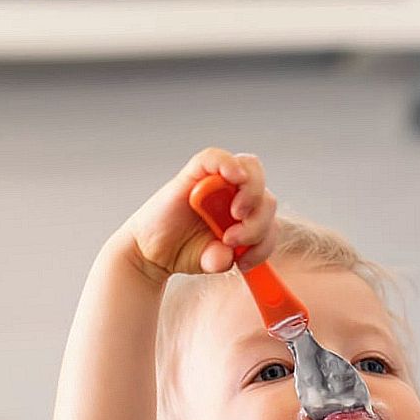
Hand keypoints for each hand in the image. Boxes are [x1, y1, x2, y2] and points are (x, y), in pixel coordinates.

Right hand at [122, 147, 277, 278]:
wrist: (150, 252)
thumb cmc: (184, 251)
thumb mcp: (210, 260)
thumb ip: (223, 258)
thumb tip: (227, 256)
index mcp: (245, 214)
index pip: (269, 218)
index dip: (265, 240)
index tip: (245, 261)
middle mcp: (234, 194)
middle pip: (266, 195)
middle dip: (257, 222)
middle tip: (232, 239)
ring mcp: (215, 181)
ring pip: (251, 170)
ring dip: (251, 194)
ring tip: (234, 216)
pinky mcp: (194, 173)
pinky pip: (216, 158)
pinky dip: (229, 164)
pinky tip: (233, 178)